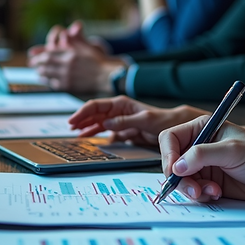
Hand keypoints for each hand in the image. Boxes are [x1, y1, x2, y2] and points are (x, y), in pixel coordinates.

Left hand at [28, 39, 123, 92]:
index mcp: (70, 52)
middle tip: (32, 64)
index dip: (39, 55)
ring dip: (40, 72)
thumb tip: (63, 34)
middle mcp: (67, 63)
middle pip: (45, 63)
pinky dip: (48, 81)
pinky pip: (54, 83)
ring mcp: (67, 75)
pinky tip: (46, 80)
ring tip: (38, 72)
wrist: (106, 76)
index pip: (48, 53)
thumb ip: (73, 40)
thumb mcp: (85, 46)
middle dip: (37, 63)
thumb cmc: (97, 61)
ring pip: (47, 73)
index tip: (33, 56)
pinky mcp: (69, 86)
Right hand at [68, 96, 205, 146]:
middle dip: (81, 120)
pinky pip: (106, 133)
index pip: (96, 106)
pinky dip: (97, 136)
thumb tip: (106, 123)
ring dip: (87, 128)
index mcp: (121, 104)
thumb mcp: (145, 120)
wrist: (175, 128)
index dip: (82, 113)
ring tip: (76, 136)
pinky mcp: (123, 132)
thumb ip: (125, 121)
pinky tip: (90, 140)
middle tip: (70, 129)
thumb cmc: (163, 120)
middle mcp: (118, 111)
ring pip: (97, 123)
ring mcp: (119, 121)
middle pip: (94, 114)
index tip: (72, 122)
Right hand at [158, 116, 244, 203]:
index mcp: (202, 129)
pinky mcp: (208, 183)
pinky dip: (201, 195)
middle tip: (194, 189)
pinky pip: (192, 191)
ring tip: (213, 191)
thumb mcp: (233, 151)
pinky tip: (217, 193)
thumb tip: (177, 166)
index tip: (175, 170)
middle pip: (171, 162)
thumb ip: (202, 155)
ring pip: (180, 179)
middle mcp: (199, 146)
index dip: (168, 155)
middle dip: (180, 178)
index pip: (170, 139)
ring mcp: (203, 166)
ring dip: (192, 189)